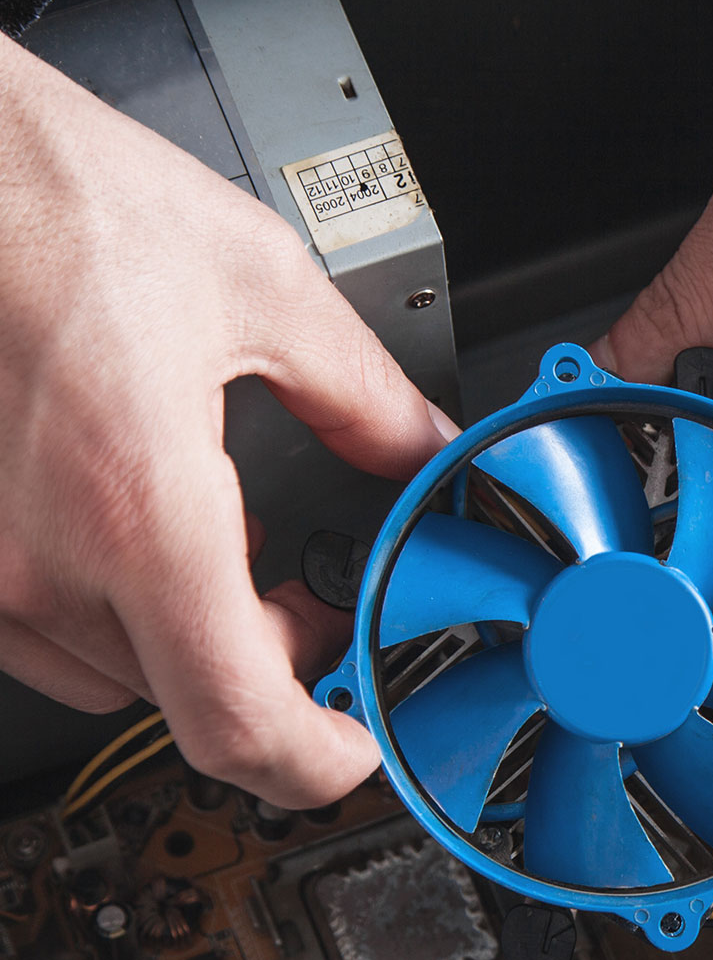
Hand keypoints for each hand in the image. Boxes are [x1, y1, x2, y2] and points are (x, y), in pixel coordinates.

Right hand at [0, 32, 454, 806]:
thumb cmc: (48, 195)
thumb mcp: (256, 284)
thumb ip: (363, 394)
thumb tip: (422, 446)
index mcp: (138, 507)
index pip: (237, 722)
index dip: (316, 763)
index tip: (355, 743)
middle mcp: (42, 561)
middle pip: (188, 704)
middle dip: (273, 672)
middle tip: (314, 607)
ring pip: (114, 676)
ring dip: (189, 639)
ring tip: (225, 549)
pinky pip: (43, 633)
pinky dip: (114, 609)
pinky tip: (140, 530)